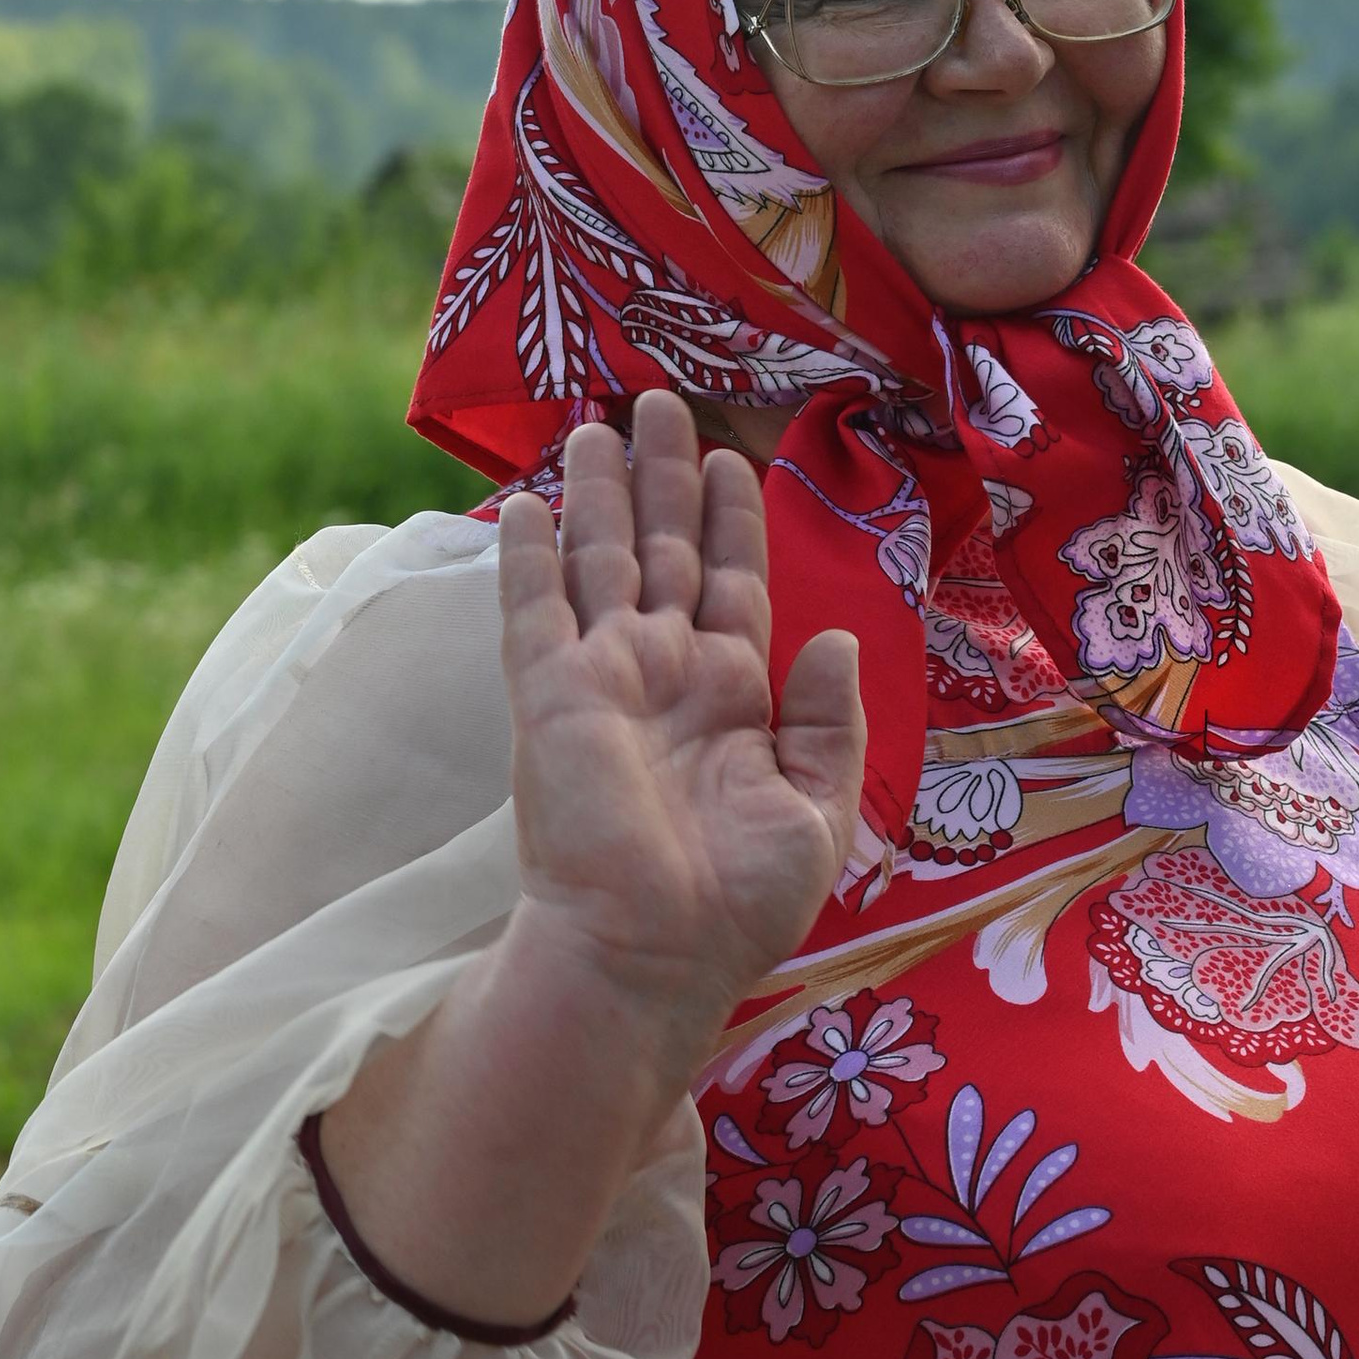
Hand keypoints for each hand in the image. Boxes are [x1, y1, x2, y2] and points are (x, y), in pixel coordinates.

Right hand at [497, 392, 863, 1053]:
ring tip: (599, 421)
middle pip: (662, 550)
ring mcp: (603, 679)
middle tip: (663, 402)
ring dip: (600, 492)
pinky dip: (530, 555)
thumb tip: (831, 639)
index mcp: (732, 698)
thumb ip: (828, 724)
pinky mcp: (549, 694)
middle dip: (664, 478)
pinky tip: (527, 503)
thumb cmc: (737, 904)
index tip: (731, 458)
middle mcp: (665, 673)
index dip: (729, 521)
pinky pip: (535, 609)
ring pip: (600, 560)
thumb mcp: (818, 812)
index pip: (729, 583)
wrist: (652, 956)